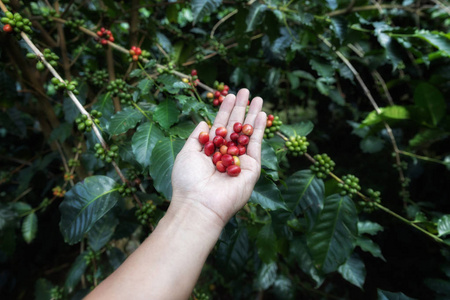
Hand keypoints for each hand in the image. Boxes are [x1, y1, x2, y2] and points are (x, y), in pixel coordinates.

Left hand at [171, 89, 265, 226]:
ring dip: (252, 115)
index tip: (229, 95)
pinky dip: (259, 129)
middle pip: (234, 127)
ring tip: (258, 97)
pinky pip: (256, 145)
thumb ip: (197, 137)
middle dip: (240, 108)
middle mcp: (226, 154)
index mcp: (210, 151)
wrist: (199, 203)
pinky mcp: (251, 168)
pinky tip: (261, 114)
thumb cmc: (188, 180)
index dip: (224, 110)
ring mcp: (240, 160)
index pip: (219, 126)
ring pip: (247, 133)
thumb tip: (203, 122)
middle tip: (245, 90)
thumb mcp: (187, 153)